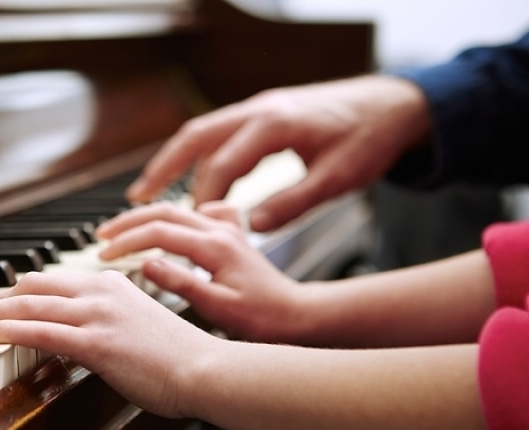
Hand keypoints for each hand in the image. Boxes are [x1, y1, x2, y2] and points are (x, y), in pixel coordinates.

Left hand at [0, 270, 217, 417]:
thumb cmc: (179, 356)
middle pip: (30, 287)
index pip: (51, 281)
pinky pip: (37, 331)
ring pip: (26, 306)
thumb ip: (110, 322)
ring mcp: (97, 313)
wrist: (205, 369)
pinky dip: (3, 331)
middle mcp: (100, 290)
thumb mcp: (140, 327)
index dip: (16, 292)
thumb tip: (85, 335)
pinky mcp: (94, 340)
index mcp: (112, 284)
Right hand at [95, 202, 307, 342]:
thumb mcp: (219, 307)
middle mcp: (220, 230)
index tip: (104, 254)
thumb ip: (183, 283)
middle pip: (164, 212)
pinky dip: (177, 215)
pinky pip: (198, 213)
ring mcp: (227, 229)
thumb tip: (148, 263)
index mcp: (215, 246)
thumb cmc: (264, 318)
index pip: (159, 233)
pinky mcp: (231, 235)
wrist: (298, 316)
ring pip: (178, 209)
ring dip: (147, 216)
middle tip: (103, 236)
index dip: (127, 241)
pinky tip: (169, 225)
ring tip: (122, 228)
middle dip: (129, 222)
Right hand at [126, 75, 428, 230]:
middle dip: (163, 168)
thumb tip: (254, 226)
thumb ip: (294, 203)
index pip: (223, 162)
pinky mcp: (261, 114)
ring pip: (201, 132)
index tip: (190, 226)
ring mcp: (257, 108)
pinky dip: (198, 156)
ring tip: (148, 190)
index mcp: (275, 124)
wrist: (391, 104)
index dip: (204, 197)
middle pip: (195, 137)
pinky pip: (218, 133)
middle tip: (137, 199)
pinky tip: (194, 179)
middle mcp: (258, 110)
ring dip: (173, 160)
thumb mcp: (338, 178)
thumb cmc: (369, 138)